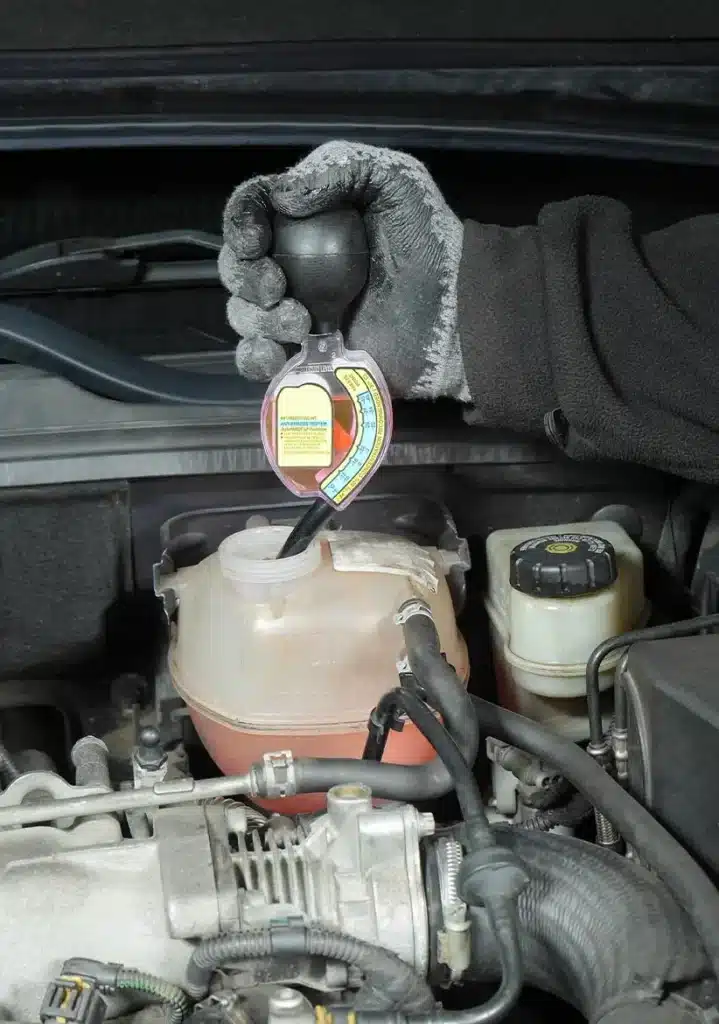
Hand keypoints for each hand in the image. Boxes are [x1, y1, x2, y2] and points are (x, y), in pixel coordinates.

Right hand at [220, 141, 468, 399]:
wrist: (456, 311)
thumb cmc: (430, 243)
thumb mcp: (394, 180)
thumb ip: (339, 168)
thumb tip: (282, 194)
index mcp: (307, 222)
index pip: (251, 213)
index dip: (240, 224)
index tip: (256, 241)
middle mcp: (295, 266)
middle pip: (238, 267)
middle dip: (248, 278)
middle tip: (280, 288)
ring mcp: (299, 313)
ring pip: (244, 315)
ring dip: (258, 319)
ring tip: (300, 323)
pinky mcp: (309, 356)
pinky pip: (259, 361)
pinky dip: (254, 358)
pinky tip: (277, 353)